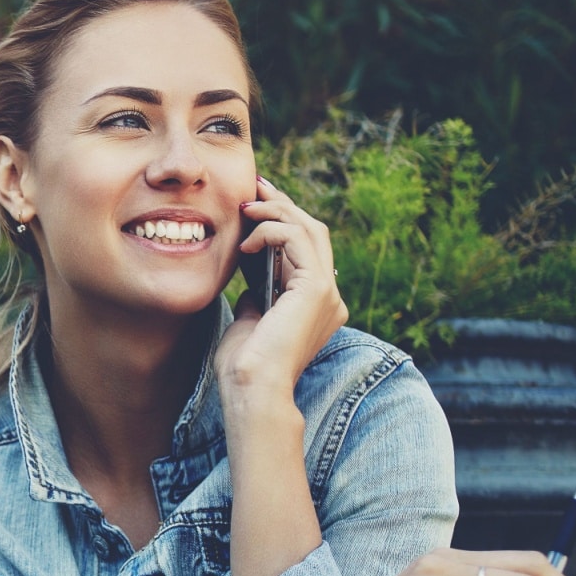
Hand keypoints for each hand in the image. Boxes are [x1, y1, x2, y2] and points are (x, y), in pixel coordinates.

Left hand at [216, 176, 347, 409]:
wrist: (252, 389)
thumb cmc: (245, 366)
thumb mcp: (251, 318)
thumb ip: (258, 294)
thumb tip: (251, 270)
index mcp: (317, 305)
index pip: (306, 249)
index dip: (282, 221)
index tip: (252, 204)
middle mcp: (330, 298)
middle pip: (313, 233)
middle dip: (282, 205)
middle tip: (254, 186)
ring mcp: (328, 293)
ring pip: (310, 230)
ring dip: (276, 211)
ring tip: (246, 206)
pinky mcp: (317, 289)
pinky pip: (298, 240)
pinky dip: (272, 231)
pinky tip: (248, 239)